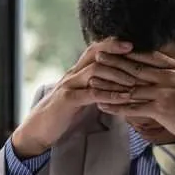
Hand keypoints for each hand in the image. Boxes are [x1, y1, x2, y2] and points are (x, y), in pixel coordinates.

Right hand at [11, 38, 140, 157]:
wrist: (38, 130)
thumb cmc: (62, 114)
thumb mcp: (81, 97)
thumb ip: (94, 88)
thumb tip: (116, 86)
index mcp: (76, 72)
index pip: (95, 50)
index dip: (112, 44)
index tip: (133, 44)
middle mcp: (72, 75)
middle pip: (95, 53)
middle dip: (116, 50)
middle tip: (136, 51)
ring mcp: (69, 86)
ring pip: (95, 70)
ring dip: (117, 74)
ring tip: (135, 80)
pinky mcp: (67, 100)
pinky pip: (91, 93)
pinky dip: (109, 94)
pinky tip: (124, 97)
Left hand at [93, 51, 174, 157]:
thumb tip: (168, 70)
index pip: (149, 57)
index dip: (130, 53)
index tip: (116, 49)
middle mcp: (171, 77)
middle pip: (136, 68)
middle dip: (115, 63)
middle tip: (97, 58)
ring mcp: (165, 92)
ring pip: (131, 87)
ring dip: (109, 84)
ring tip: (92, 82)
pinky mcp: (161, 109)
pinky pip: (132, 107)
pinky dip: (116, 106)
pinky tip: (103, 105)